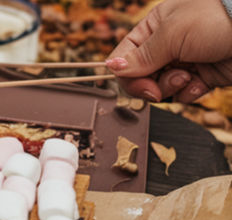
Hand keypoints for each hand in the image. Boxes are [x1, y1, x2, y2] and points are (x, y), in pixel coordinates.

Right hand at [105, 0, 231, 103]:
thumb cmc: (216, 18)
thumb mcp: (172, 33)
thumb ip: (141, 55)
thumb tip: (110, 67)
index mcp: (154, 26)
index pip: (125, 56)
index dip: (127, 75)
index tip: (140, 83)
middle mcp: (166, 44)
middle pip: (141, 78)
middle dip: (151, 85)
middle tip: (163, 84)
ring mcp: (183, 61)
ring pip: (161, 89)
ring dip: (172, 88)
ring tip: (189, 75)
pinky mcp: (200, 77)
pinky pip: (183, 95)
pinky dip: (190, 93)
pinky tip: (200, 81)